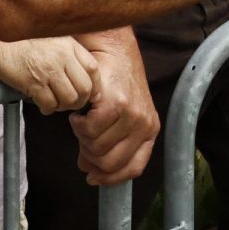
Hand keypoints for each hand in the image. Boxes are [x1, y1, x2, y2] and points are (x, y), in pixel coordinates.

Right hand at [0, 36, 96, 115]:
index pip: (93, 69)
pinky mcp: (33, 83)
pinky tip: (43, 105)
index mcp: (69, 46)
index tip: (90, 93)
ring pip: (69, 99)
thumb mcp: (54, 40)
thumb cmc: (24, 44)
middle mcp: (62, 57)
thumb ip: (70, 54)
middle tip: (71, 103)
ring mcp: (48, 70)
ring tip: (56, 104)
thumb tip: (85, 76)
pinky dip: (48, 109)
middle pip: (84, 88)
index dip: (94, 85)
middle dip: (80, 101)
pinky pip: (49, 104)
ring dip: (63, 107)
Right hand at [70, 30, 159, 185]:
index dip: (110, 178)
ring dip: (82, 137)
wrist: (113, 51)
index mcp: (150, 130)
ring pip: (96, 147)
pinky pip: (89, 131)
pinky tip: (80, 113)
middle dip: (90, 155)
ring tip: (83, 120)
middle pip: (109, 162)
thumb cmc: (115, 84)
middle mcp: (145, 124)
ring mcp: (132, 115)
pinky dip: (79, 125)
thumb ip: (109, 144)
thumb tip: (90, 171)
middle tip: (83, 136)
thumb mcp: (121, 117)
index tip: (92, 177)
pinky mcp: (116, 105)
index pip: (133, 168)